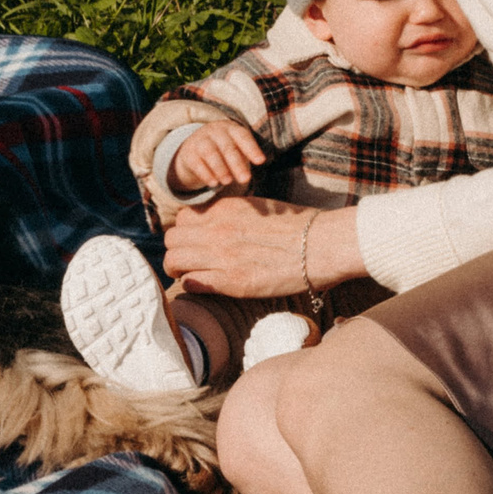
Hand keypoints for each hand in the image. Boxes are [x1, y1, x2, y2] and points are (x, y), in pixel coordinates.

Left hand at [161, 198, 366, 298]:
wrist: (321, 245)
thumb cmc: (297, 226)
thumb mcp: (257, 208)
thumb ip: (232, 214)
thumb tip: (216, 222)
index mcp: (225, 209)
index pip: (183, 217)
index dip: (184, 231)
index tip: (193, 242)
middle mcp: (217, 229)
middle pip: (171, 239)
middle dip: (176, 250)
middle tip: (187, 261)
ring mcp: (222, 255)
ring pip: (173, 260)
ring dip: (178, 269)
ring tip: (190, 274)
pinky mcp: (231, 281)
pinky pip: (191, 282)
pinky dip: (191, 284)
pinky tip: (204, 285)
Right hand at [168, 121, 265, 194]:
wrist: (192, 148)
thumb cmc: (222, 150)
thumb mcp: (234, 148)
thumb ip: (245, 158)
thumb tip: (253, 172)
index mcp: (231, 129)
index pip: (242, 136)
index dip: (252, 148)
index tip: (261, 161)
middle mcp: (215, 132)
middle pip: (227, 147)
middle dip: (237, 164)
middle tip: (245, 179)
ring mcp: (200, 141)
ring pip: (210, 153)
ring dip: (220, 168)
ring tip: (227, 182)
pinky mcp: (188, 154)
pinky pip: (197, 163)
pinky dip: (205, 174)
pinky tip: (213, 183)